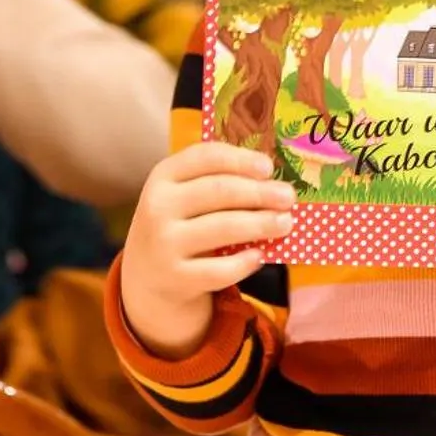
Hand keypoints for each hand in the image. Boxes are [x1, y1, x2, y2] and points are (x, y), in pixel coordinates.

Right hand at [120, 143, 293, 359]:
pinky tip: (260, 256)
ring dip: (261, 223)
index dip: (240, 159)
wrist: (147, 276)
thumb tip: (272, 182)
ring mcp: (164, 244)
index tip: (268, 167)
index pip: (205, 157)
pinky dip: (245, 262)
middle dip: (260, 193)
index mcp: (163, 177)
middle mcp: (158, 207)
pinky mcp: (176, 278)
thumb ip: (217, 181)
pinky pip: (220, 269)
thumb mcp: (183, 195)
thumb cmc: (179, 224)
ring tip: (285, 223)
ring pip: (224, 228)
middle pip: (219, 191)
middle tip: (288, 197)